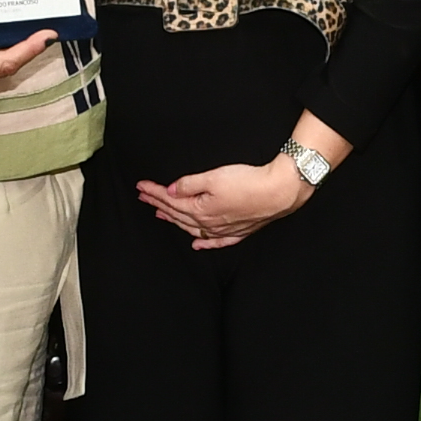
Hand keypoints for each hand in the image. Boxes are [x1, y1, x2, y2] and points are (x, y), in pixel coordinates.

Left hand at [139, 155, 314, 251]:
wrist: (279, 192)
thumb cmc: (249, 183)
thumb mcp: (213, 177)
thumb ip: (189, 184)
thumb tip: (170, 191)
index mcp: (200, 210)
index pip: (171, 201)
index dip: (154, 193)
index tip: (141, 186)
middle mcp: (210, 224)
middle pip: (178, 215)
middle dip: (159, 205)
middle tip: (144, 197)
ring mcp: (224, 230)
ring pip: (193, 228)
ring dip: (176, 221)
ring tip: (162, 215)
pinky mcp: (239, 231)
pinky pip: (216, 241)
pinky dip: (204, 242)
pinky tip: (197, 243)